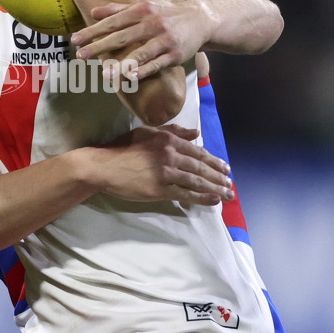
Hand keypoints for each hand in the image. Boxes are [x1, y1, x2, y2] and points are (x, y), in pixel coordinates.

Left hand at [71, 0, 211, 80]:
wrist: (201, 19)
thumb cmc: (167, 13)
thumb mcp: (145, 5)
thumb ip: (118, 9)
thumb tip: (93, 13)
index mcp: (142, 10)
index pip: (113, 22)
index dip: (93, 31)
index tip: (75, 39)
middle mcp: (153, 24)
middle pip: (122, 37)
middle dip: (99, 46)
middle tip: (80, 55)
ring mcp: (165, 40)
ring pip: (140, 53)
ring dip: (121, 64)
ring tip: (104, 74)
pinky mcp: (175, 55)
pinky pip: (157, 65)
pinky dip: (143, 71)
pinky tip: (130, 77)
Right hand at [95, 125, 232, 206]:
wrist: (103, 166)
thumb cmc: (121, 148)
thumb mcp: (146, 132)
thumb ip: (173, 131)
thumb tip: (196, 133)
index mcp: (168, 139)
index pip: (197, 151)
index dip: (213, 160)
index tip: (224, 167)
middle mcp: (170, 154)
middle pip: (201, 166)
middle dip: (219, 176)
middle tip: (230, 182)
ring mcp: (166, 172)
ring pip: (197, 181)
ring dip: (215, 188)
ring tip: (227, 193)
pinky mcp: (160, 189)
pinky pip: (186, 194)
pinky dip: (202, 198)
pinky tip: (213, 201)